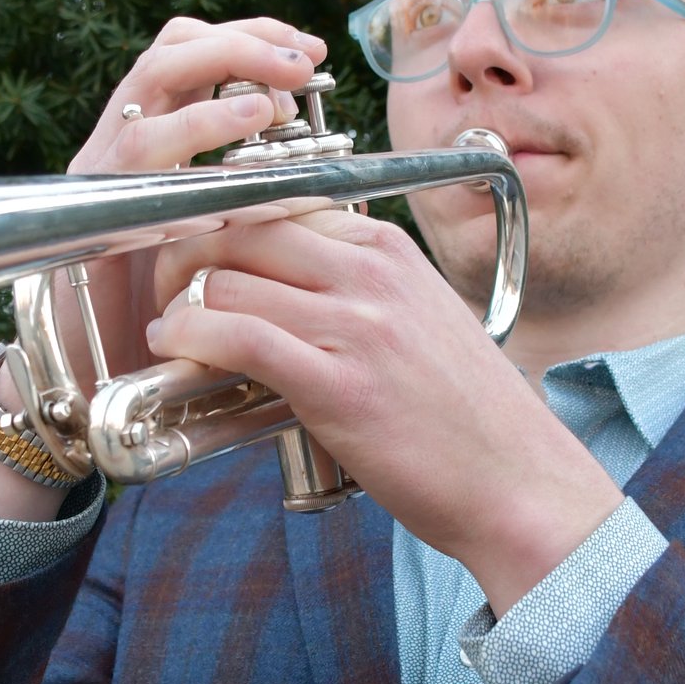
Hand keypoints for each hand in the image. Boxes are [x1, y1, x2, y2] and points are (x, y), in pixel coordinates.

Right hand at [57, 16, 327, 383]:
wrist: (96, 386)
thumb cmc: (169, 320)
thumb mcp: (226, 246)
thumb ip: (258, 202)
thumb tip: (326, 174)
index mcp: (159, 143)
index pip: (198, 57)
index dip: (251, 39)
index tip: (309, 48)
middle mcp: (124, 142)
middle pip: (174, 48)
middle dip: (242, 40)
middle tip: (302, 57)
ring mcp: (103, 165)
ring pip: (153, 78)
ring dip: (222, 68)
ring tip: (281, 90)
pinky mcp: (89, 201)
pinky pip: (142, 145)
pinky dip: (198, 125)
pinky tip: (249, 126)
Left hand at [143, 213, 623, 613]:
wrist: (517, 481)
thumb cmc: (465, 416)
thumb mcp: (419, 320)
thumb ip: (357, 291)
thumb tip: (282, 285)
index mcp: (388, 250)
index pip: (277, 202)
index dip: (220, 223)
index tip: (195, 255)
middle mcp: (371, 273)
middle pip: (241, 227)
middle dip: (183, 253)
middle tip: (166, 290)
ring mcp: (355, 325)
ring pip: (228, 277)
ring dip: (178, 302)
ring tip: (169, 331)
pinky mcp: (336, 383)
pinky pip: (236, 334)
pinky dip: (188, 335)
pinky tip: (174, 348)